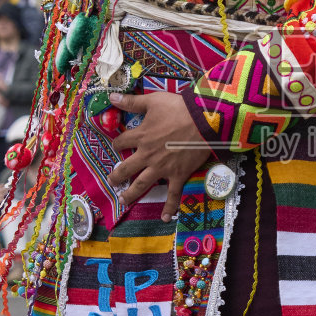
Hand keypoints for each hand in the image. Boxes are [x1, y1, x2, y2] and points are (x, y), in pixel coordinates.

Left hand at [108, 90, 212, 216]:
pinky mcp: (178, 175)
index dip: (117, 143)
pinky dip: (169, 207)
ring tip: (123, 200)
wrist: (204, 120)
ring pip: (142, 184)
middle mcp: (147, 155)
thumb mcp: (153, 100)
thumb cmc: (179, 108)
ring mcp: (162, 168)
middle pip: (126, 168)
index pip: (121, 142)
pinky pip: (173, 195)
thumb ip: (131, 101)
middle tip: (111, 180)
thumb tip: (111, 96)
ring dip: (131, 194)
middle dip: (116, 175)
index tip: (116, 145)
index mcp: (141, 136)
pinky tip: (164, 218)